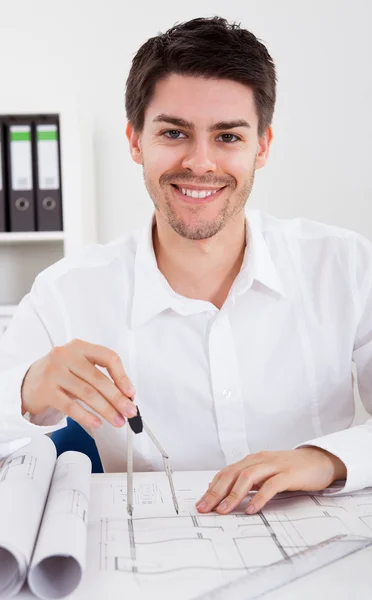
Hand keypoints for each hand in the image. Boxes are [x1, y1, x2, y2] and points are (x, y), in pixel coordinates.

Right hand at [21, 338, 136, 428]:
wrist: (27, 383)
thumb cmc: (59, 374)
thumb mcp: (78, 367)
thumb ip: (99, 375)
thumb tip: (125, 396)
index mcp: (80, 347)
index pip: (108, 357)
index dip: (122, 376)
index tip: (130, 392)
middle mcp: (66, 356)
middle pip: (99, 379)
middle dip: (117, 398)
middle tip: (129, 411)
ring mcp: (54, 372)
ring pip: (87, 393)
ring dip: (106, 410)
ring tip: (117, 420)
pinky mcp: (46, 390)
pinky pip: (71, 406)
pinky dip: (86, 416)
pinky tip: (97, 423)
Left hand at [196, 448, 346, 514]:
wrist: (319, 460)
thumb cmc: (291, 469)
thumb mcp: (266, 473)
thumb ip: (248, 481)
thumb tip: (225, 494)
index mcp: (252, 460)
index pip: (226, 473)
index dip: (212, 488)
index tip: (201, 503)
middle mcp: (260, 460)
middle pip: (232, 474)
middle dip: (216, 492)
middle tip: (204, 508)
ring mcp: (274, 465)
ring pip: (248, 477)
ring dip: (233, 495)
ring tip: (223, 511)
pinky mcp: (289, 474)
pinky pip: (271, 485)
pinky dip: (259, 497)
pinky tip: (251, 509)